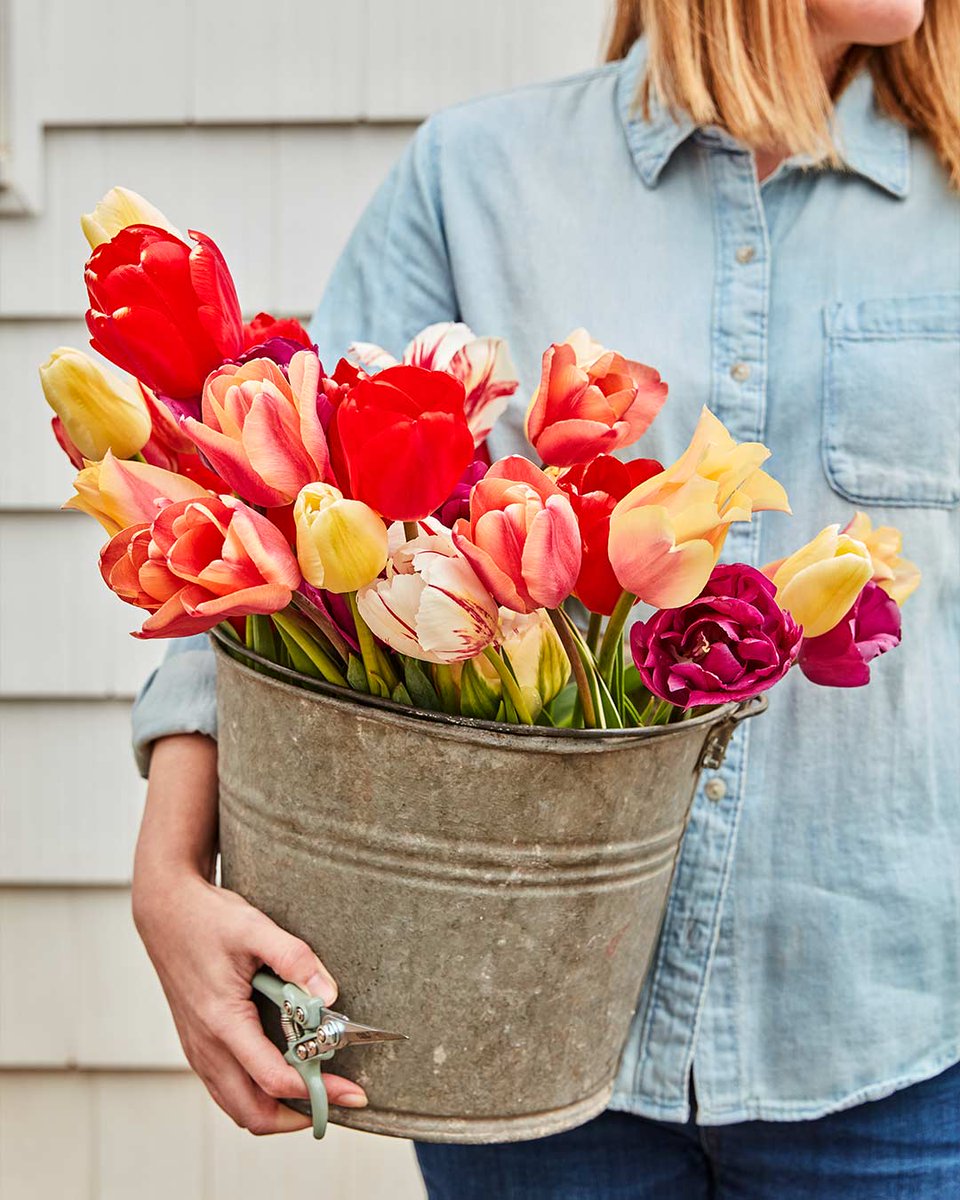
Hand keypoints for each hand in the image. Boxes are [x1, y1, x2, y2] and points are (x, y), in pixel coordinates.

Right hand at [132, 733, 367, 1133]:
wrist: (164, 911)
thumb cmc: (208, 918)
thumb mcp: (255, 927)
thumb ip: (295, 959)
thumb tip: (330, 995)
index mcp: (222, 1021)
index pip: (274, 1079)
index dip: (318, 1091)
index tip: (354, 1092)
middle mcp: (205, 1046)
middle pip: (253, 1113)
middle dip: (299, 1117)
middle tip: (339, 1102)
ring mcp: (197, 1049)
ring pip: (237, 1107)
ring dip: (277, 1111)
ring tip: (317, 1093)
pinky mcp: (196, 1043)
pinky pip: (226, 1090)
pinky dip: (257, 1096)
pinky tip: (283, 1075)